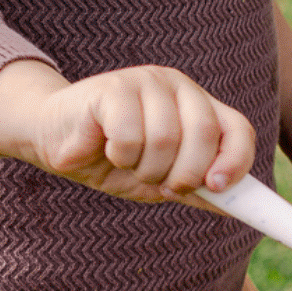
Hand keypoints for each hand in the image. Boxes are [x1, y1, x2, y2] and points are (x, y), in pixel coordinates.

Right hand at [0, 60, 256, 203]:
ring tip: (126, 163)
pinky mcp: (113, 88)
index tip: (219, 188)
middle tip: (160, 183)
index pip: (237, 129)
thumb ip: (196, 189)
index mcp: (198, 107)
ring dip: (146, 168)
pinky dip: (120, 156)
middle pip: (205, 134)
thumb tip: (236, 208)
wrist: (53, 137)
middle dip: (184, 173)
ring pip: (166, 139)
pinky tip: (105, 148)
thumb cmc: (111, 158)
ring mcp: (145, 82)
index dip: (236, 161)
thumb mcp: (159, 179)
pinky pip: (130, 136)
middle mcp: (178, 87)